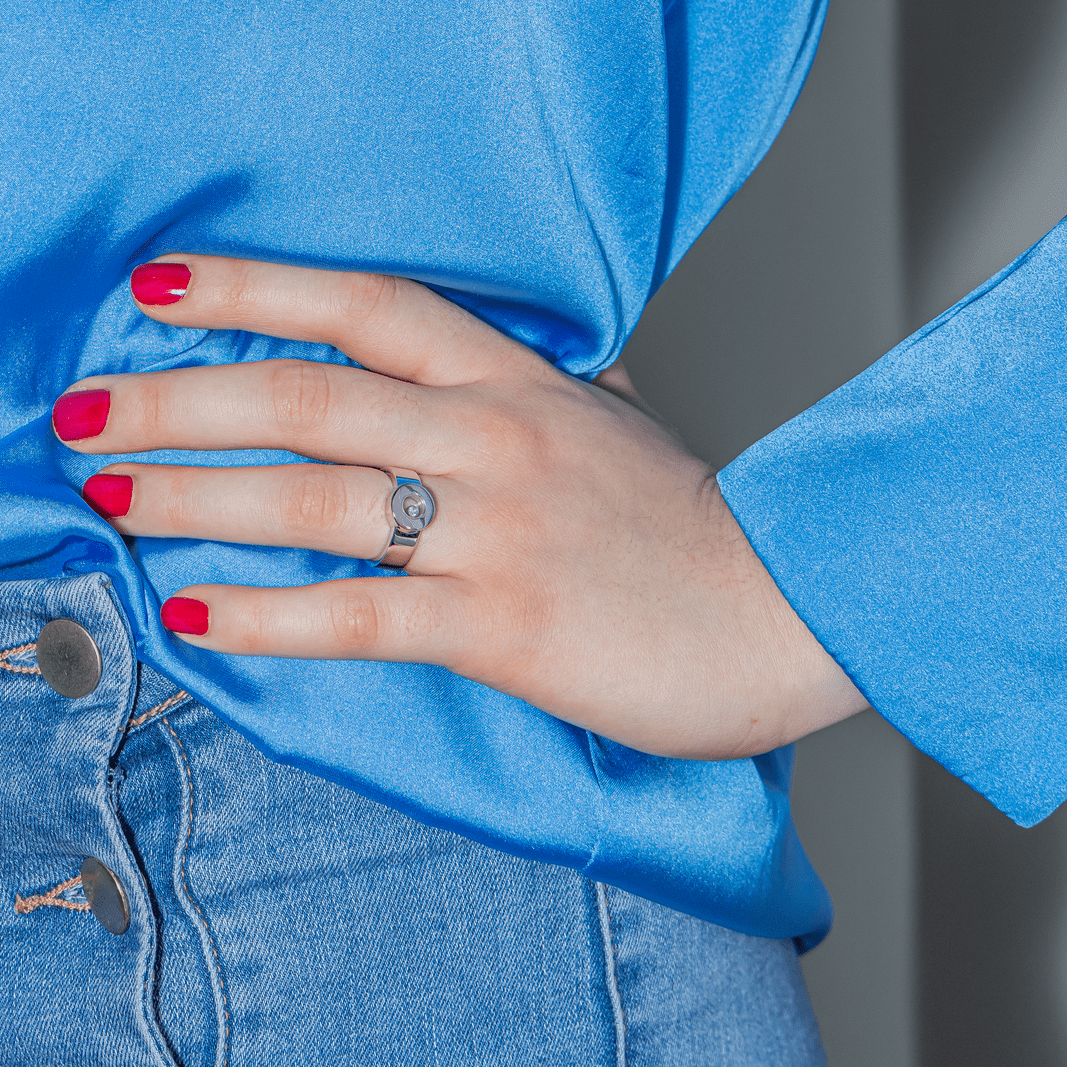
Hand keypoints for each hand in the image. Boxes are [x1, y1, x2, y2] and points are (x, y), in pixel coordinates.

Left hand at [54, 255, 865, 758]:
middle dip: (181, 398)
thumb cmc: (694, 525)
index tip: (162, 289)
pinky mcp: (505, 627)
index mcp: (518, 385)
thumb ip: (554, 388)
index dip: (257, 288)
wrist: (782, 608)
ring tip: (112, 494)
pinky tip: (196, 614)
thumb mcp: (621, 425)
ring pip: (315, 499)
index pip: (367, 308)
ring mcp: (498, 531)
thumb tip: (524, 360)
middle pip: (307, 398)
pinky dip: (269, 615)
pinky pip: (362, 614)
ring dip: (196, 494)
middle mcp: (496, 440)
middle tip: (85, 410)